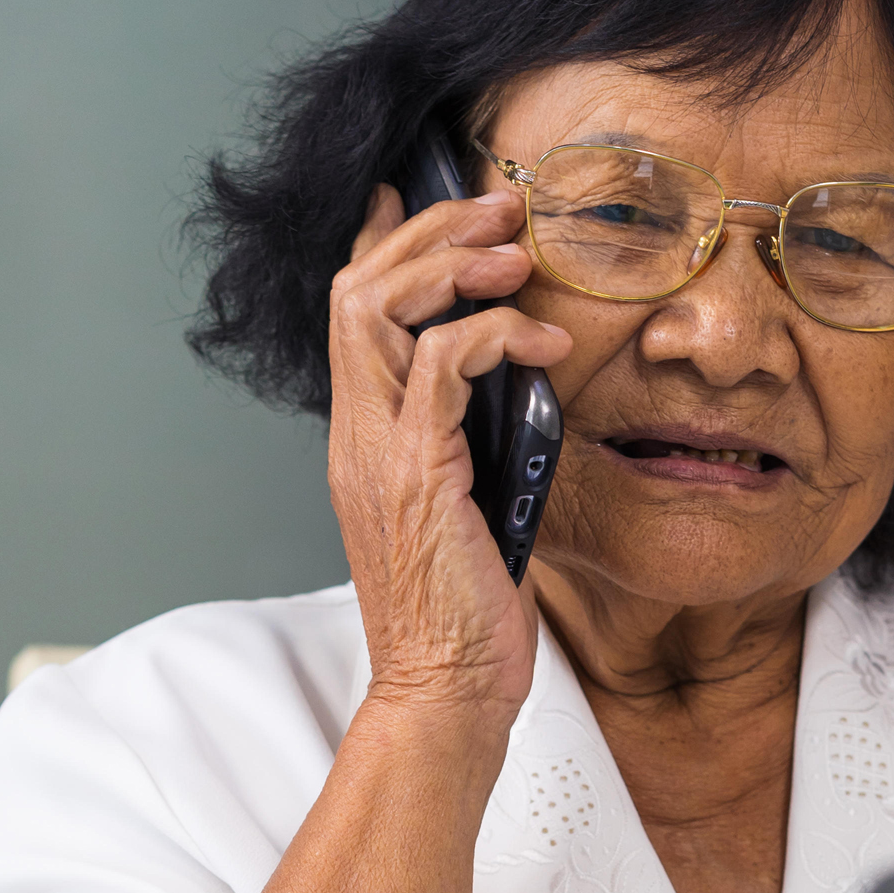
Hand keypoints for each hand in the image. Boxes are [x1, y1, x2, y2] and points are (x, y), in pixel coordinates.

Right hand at [327, 186, 572, 732]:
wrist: (444, 695)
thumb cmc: (464, 618)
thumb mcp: (468, 510)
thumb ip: (468, 446)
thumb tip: (511, 391)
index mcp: (364, 442)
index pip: (350, 314)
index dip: (381, 243)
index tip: (421, 197)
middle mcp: (357, 438)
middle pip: (355, 289)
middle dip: (428, 232)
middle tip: (496, 209)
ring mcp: (379, 453)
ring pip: (378, 309)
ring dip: (452, 265)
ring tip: (515, 253)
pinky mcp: (418, 474)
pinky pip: (440, 366)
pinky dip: (493, 335)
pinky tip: (544, 345)